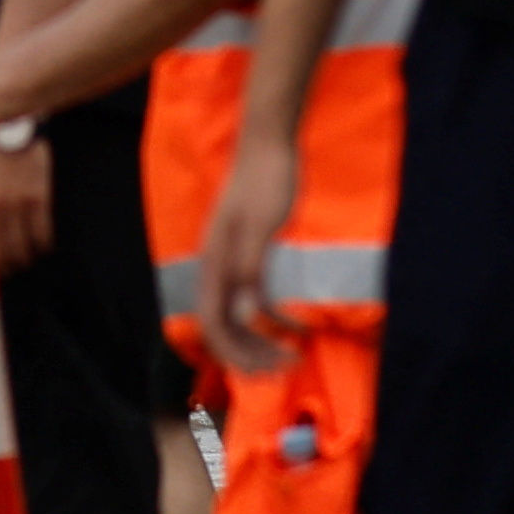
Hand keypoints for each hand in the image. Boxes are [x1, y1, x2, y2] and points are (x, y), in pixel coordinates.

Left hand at [0, 126, 53, 269]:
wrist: (5, 125)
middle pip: (1, 258)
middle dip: (1, 269)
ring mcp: (19, 205)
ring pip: (24, 253)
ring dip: (21, 261)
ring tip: (16, 260)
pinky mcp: (39, 199)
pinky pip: (43, 238)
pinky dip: (40, 247)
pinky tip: (35, 246)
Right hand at [191, 131, 297, 374]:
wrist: (271, 142)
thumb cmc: (267, 180)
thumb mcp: (262, 226)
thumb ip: (249, 269)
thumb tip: (244, 315)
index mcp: (214, 262)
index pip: (213, 325)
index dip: (236, 355)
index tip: (269, 370)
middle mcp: (216, 267)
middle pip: (223, 327)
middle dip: (251, 354)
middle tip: (287, 368)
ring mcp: (231, 262)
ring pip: (237, 317)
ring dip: (261, 341)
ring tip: (292, 356)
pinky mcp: (249, 255)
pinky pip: (254, 298)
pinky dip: (274, 318)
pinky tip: (300, 325)